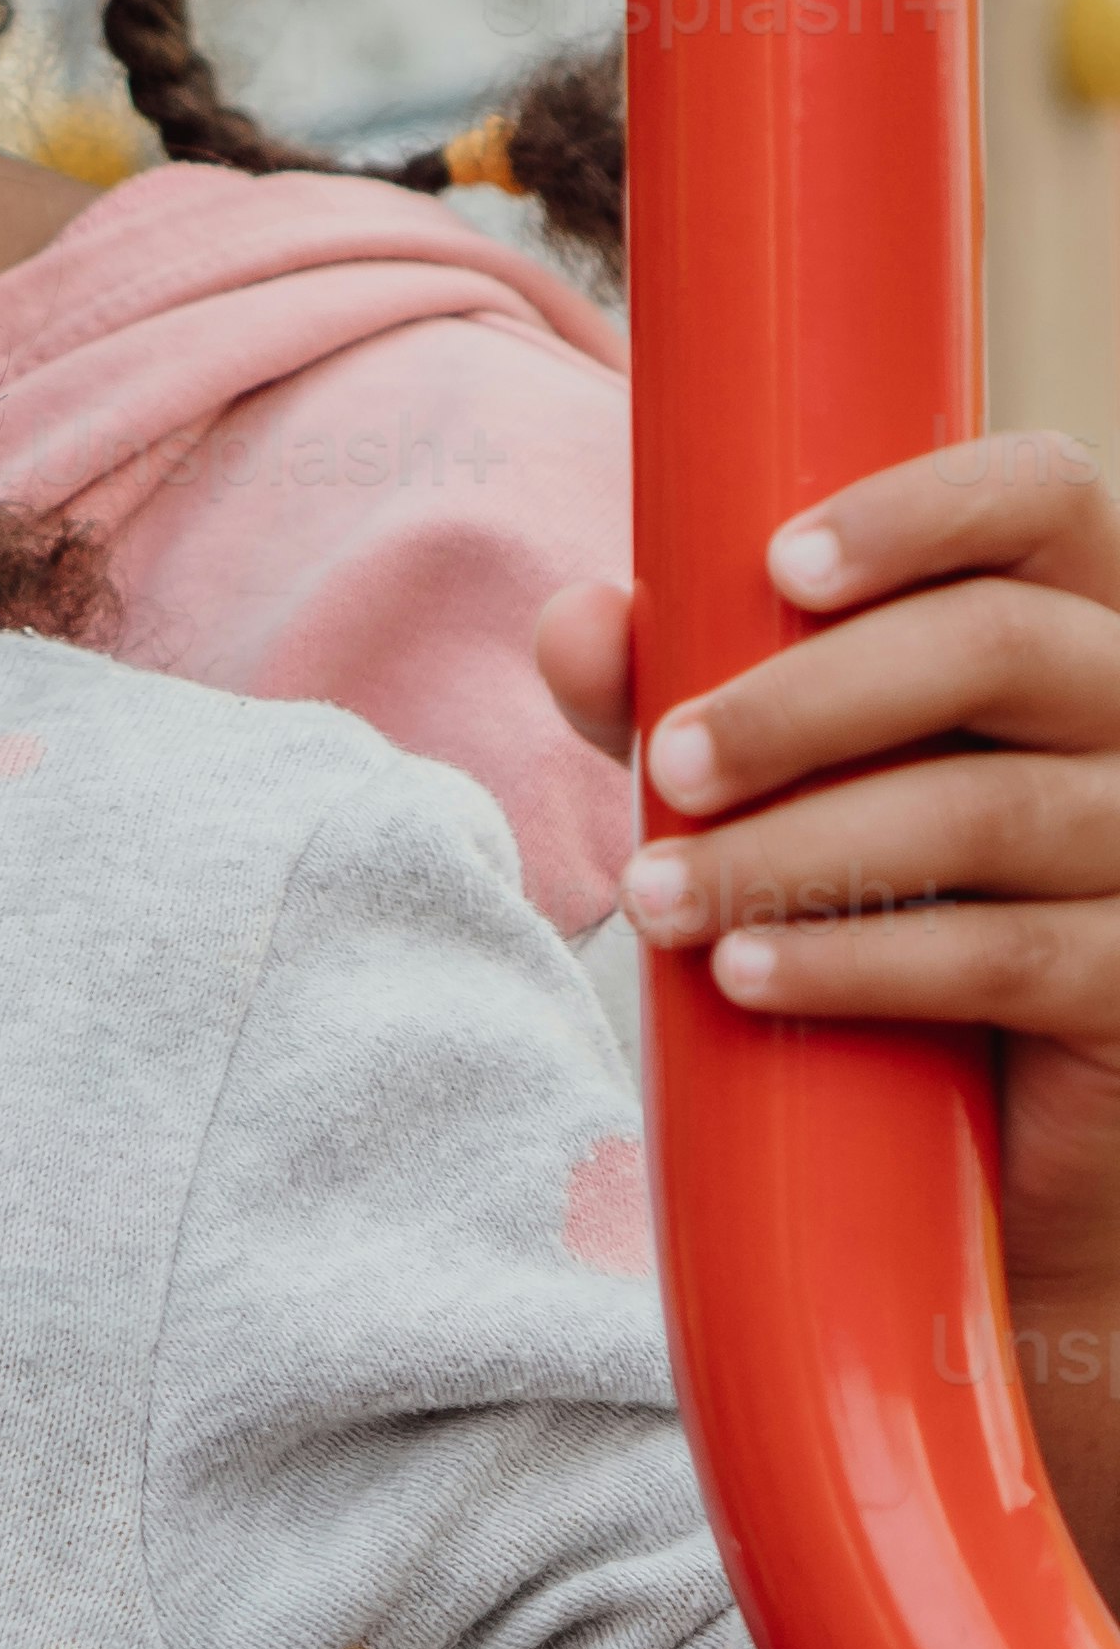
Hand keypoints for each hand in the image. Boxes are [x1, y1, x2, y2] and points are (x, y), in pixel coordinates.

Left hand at [544, 440, 1119, 1580]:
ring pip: (986, 810)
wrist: (970, 1151)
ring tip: (657, 900)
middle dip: (808, 700)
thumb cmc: (869, 913)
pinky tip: (746, 977)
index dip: (922, 508)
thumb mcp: (768, 792)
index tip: (776, 565)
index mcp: (1068, 622)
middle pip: (1000, 645)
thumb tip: (579, 624)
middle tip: (666, 764)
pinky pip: (1005, 954)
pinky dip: (859, 960)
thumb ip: (677, 696)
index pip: (1044, 497)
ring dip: (797, 849)